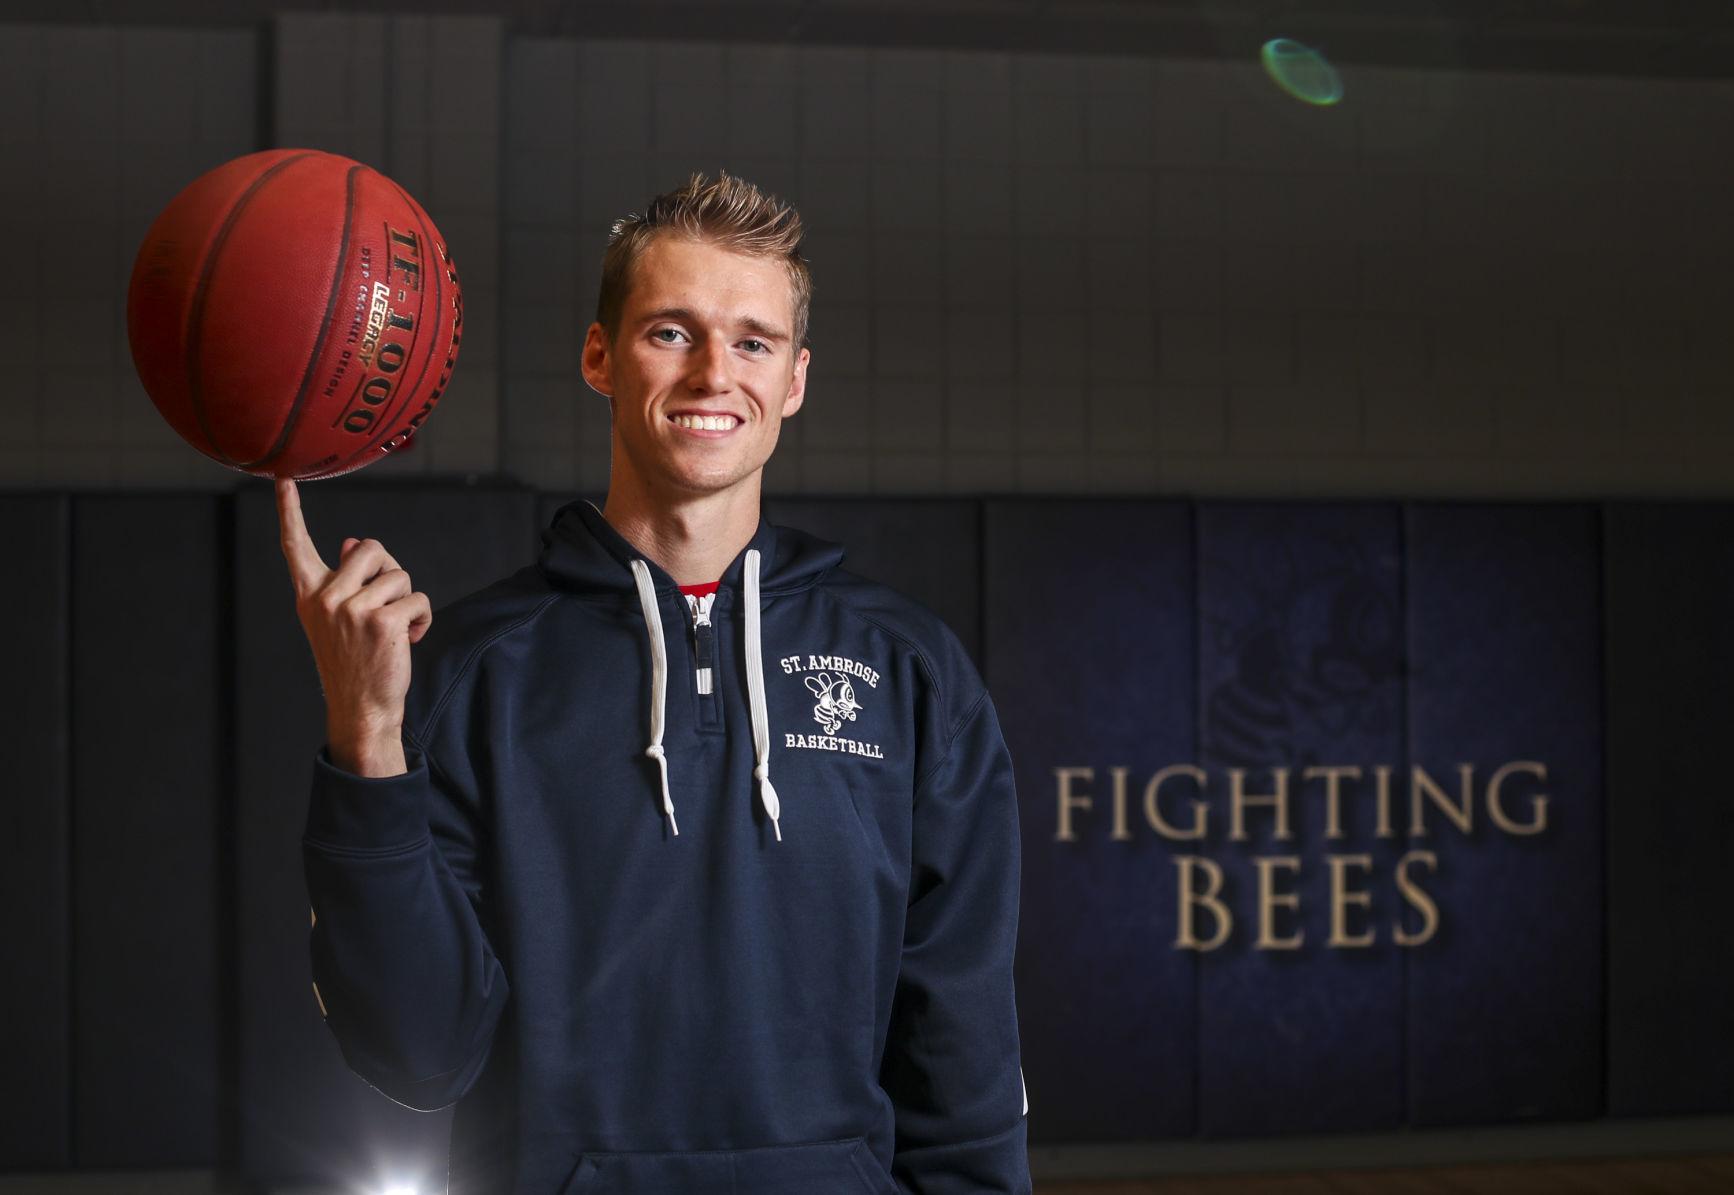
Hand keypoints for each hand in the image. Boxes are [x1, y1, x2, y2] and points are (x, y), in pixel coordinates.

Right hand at [276, 477, 430, 773]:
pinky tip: (410, 639)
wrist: (361, 709)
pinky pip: (420, 598)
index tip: (283, 478)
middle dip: (389, 570)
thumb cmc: (354, 661)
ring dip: (408, 600)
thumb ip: (343, 581)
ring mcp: (351, 609)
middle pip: (370, 546)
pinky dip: (424, 618)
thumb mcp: (338, 619)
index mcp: (309, 594)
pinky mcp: (382, 622)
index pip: (295, 545)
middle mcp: (325, 597)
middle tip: (386, 604)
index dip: (289, 510)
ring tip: (395, 630)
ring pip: (400, 575)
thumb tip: (349, 542)